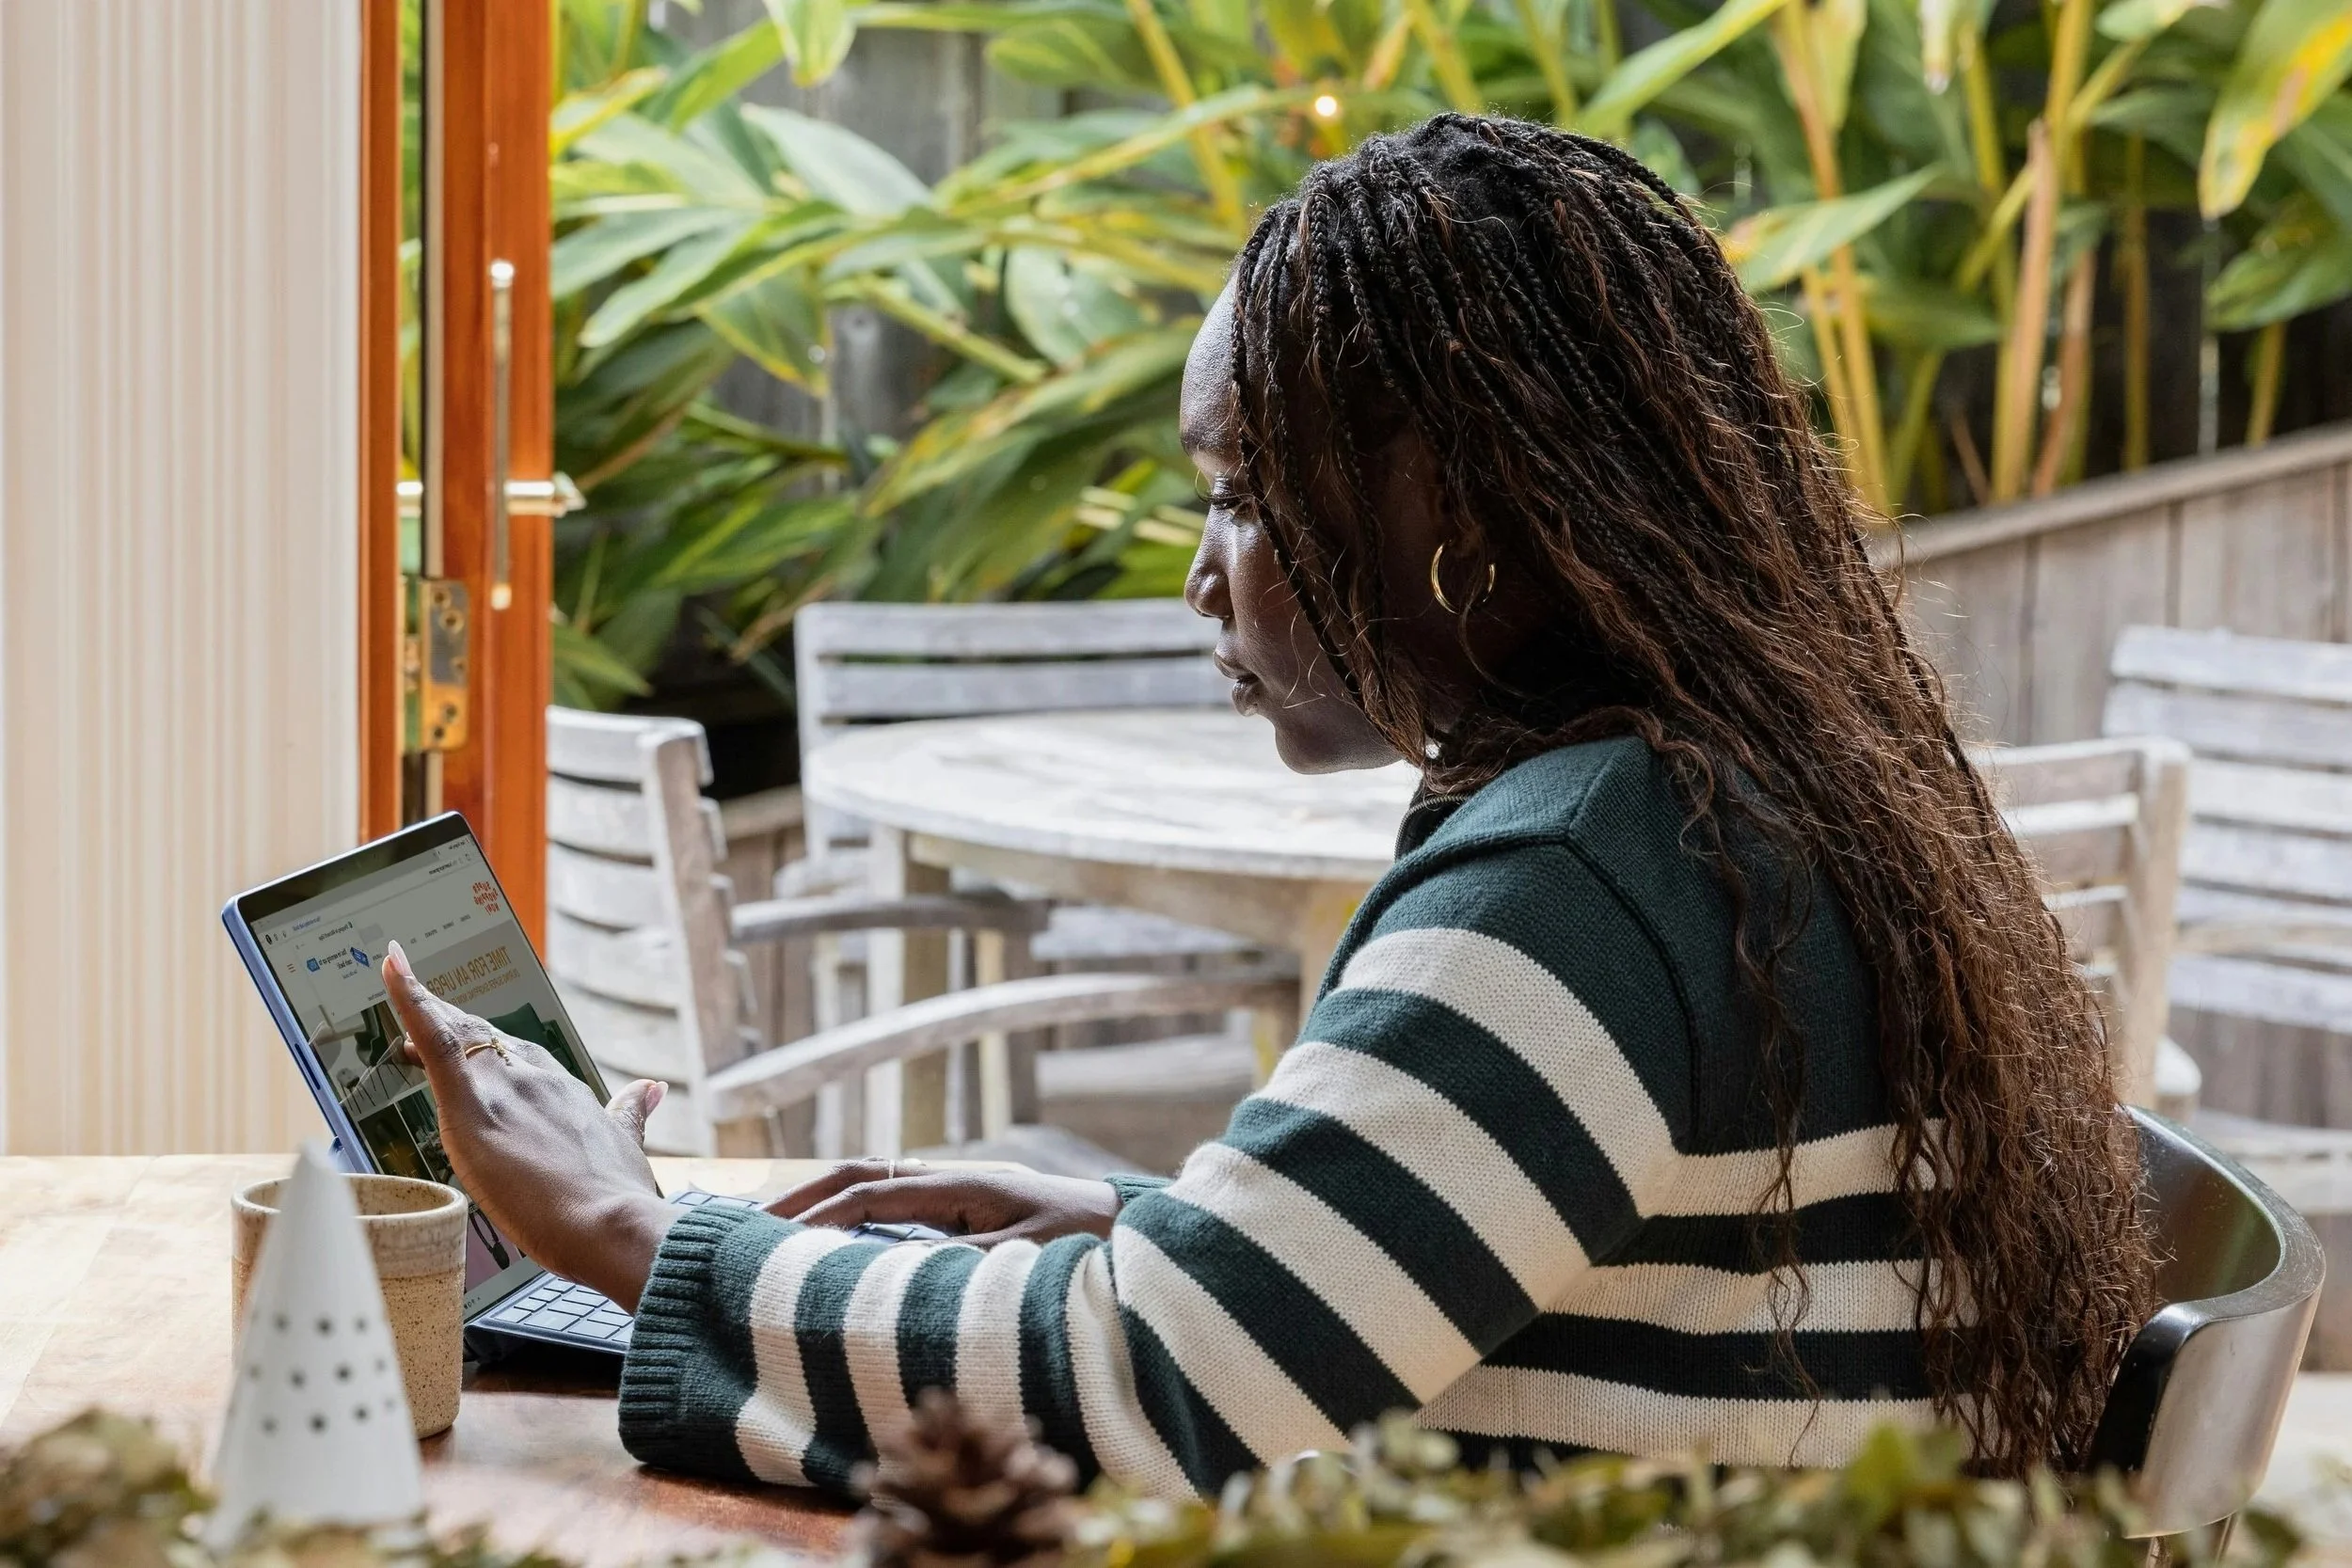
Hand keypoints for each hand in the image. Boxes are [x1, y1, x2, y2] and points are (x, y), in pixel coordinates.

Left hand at [380, 940, 677, 1310]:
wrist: (611, 1222)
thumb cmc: (617, 1199)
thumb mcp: (626, 1147)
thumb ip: (631, 1113)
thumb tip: (651, 1089)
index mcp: (564, 1089)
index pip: (517, 1055)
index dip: (489, 1044)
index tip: (470, 1029)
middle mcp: (533, 1079)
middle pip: (482, 1041)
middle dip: (450, 1022)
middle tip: (420, 1000)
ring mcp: (502, 1088)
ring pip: (452, 1037)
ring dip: (424, 1012)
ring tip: (399, 982)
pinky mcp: (471, 1105)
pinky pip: (433, 1041)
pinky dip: (410, 999)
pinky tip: (392, 965)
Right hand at [772, 1160, 1120, 1246]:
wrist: (1119, 1225)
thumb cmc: (1079, 1241)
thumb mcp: (1023, 1258)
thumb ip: (961, 1263)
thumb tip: (895, 1275)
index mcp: (954, 1186)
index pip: (867, 1195)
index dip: (816, 1218)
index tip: (771, 1243)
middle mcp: (944, 1182)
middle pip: (856, 1176)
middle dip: (801, 1197)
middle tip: (748, 1227)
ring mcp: (948, 1193)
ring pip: (869, 1188)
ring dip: (820, 1204)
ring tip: (770, 1233)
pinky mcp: (955, 1211)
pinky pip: (889, 1208)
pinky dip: (849, 1218)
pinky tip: (827, 1246)